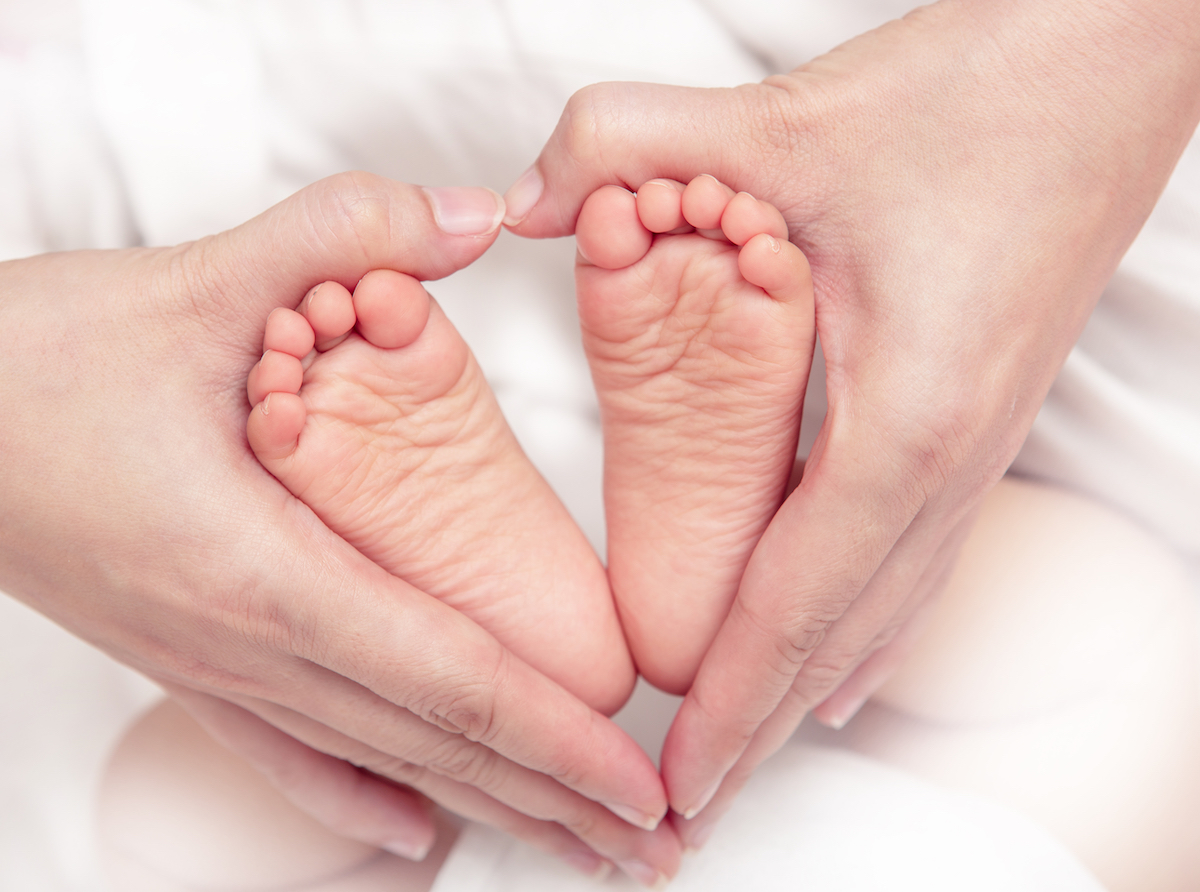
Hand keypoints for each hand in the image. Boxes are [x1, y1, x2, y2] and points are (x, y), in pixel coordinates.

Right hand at [0, 173, 679, 880]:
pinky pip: (290, 754)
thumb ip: (342, 236)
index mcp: (261, 571)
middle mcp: (243, 644)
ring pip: (380, 758)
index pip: (449, 677)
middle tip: (654, 847)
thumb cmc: (31, 365)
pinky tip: (418, 835)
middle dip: (554, 798)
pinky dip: (361, 801)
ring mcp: (212, 666)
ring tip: (576, 849)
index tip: (641, 787)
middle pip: (433, 744)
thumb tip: (473, 214)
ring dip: (489, 808)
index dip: (558, 740)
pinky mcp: (188, 657)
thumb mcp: (190, 282)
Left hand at [504, 0, 1199, 842]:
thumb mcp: (783, 120)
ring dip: (804, 689)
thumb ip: (627, 145)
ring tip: (748, 757)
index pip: (795, 599)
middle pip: (840, 636)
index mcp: (906, 416)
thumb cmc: (982, 98)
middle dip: (758, 727)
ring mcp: (978, 446)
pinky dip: (863, 629)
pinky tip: (842, 670)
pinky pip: (914, 560)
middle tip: (691, 808)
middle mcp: (951, 456)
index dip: (730, 701)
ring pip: (881, 610)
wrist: (1117, 64)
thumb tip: (517, 195)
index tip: (674, 778)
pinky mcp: (979, 417)